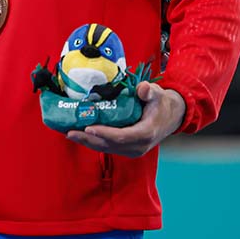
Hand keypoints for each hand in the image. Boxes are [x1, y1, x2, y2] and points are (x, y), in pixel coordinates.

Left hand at [66, 81, 185, 157]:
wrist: (172, 116)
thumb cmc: (162, 103)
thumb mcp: (158, 94)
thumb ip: (149, 92)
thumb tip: (142, 88)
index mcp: (146, 133)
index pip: (122, 136)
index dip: (104, 133)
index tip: (88, 128)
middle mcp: (138, 145)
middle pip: (109, 144)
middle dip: (88, 139)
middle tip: (69, 131)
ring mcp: (133, 149)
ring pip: (106, 148)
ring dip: (86, 142)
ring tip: (68, 133)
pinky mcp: (127, 149)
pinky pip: (108, 147)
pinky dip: (92, 142)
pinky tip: (78, 135)